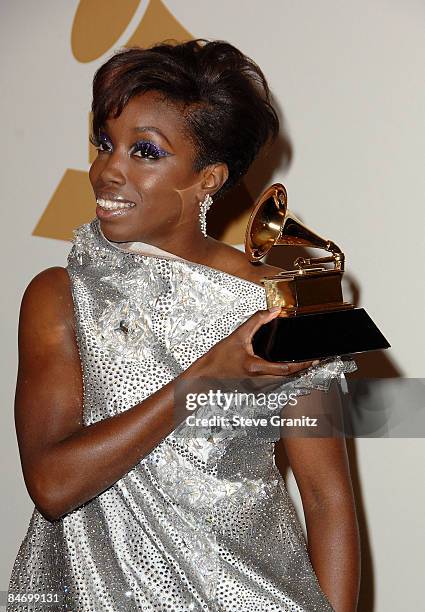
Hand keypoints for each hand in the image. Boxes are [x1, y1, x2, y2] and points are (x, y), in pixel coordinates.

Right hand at [190, 307, 317, 380]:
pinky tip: (286, 364)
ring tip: (304, 360)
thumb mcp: (238, 335)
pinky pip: (275, 379)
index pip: (287, 368)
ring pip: (283, 379)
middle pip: (289, 375)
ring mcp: (258, 385)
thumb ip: (257, 321)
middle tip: (315, 358)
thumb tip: (273, 311)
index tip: (315, 359)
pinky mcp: (256, 385)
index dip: (303, 364)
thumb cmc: (218, 359)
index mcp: (256, 368)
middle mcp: (260, 379)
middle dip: (303, 367)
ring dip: (294, 370)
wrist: (205, 376)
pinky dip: (283, 372)